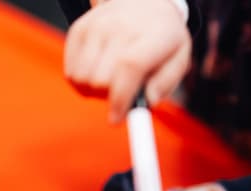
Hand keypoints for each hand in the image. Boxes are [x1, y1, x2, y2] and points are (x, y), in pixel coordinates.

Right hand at [65, 0, 190, 122]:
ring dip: (94, 91)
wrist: (144, 1)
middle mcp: (120, 27)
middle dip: (110, 97)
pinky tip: (99, 73)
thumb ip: (165, 82)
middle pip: (101, 79)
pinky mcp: (78, 29)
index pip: (129, 66)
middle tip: (123, 94)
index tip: (116, 119)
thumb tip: (146, 103)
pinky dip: (82, 82)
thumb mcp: (179, 58)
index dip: (120, 98)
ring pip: (82, 78)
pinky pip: (71, 71)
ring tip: (113, 82)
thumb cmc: (164, 38)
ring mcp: (96, 26)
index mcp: (152, 35)